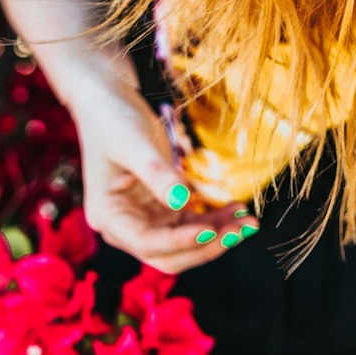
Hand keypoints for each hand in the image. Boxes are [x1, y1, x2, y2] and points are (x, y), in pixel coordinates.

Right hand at [71, 81, 260, 273]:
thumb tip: (183, 202)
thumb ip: (158, 174)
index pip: (148, 243)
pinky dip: (212, 221)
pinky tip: (235, 209)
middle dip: (205, 247)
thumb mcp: (134, 143)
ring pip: (182, 243)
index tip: (213, 229)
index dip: (182, 241)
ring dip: (215, 235)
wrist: (108, 100)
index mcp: (109, 216)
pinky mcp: (160, 207)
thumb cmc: (114, 120)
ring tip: (247, 221)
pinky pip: (189, 223)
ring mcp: (143, 218)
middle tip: (240, 230)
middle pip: (167, 254)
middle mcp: (124, 225)